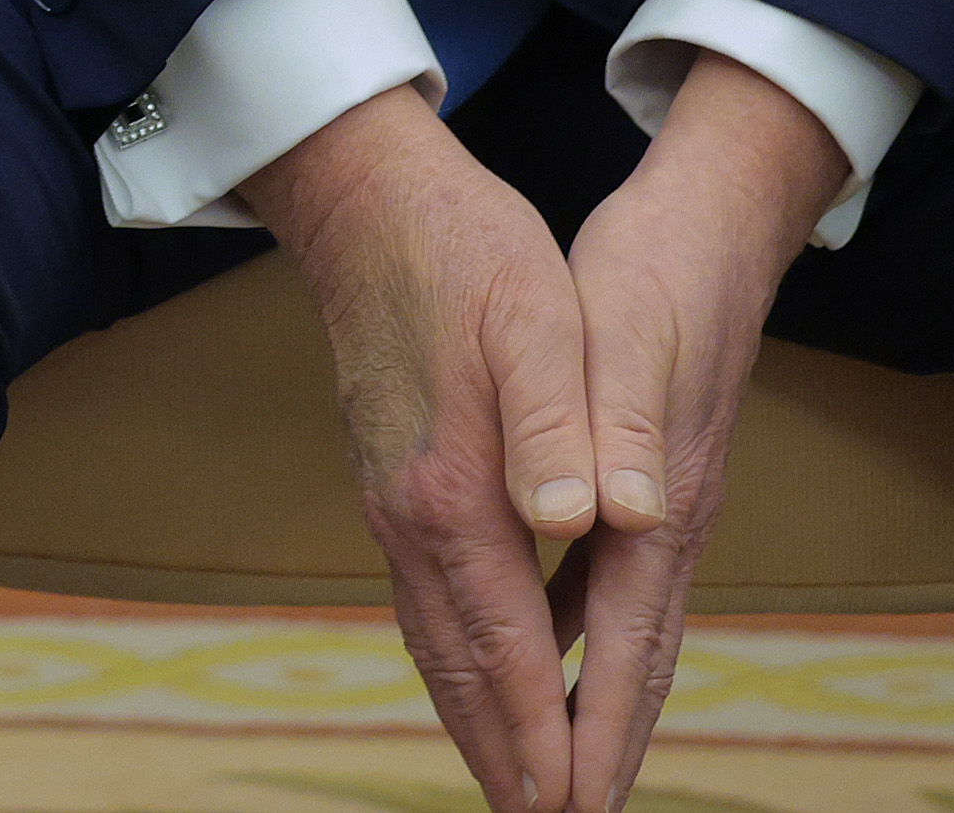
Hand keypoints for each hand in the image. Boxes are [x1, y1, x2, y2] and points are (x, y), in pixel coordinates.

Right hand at [249, 87, 605, 812]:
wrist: (366, 202)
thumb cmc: (470, 252)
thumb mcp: (538, 320)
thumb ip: (564, 422)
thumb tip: (587, 518)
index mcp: (457, 490)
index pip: (511, 646)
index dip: (547, 735)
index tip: (572, 809)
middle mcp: (410, 514)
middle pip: (462, 667)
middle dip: (504, 758)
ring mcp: (391, 500)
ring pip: (436, 640)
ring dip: (478, 718)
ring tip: (514, 785)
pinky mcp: (391, 479)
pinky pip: (427, 601)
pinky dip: (459, 659)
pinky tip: (485, 673)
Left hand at [550, 53, 845, 809]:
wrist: (712, 226)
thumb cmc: (656, 276)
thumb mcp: (620, 337)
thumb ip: (612, 429)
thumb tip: (609, 519)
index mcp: (654, 505)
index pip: (619, 647)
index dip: (591, 734)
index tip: (564, 811)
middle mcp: (667, 524)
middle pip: (631, 666)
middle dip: (598, 754)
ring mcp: (663, 510)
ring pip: (622, 637)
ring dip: (588, 709)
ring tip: (551, 778)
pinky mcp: (649, 485)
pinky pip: (606, 591)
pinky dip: (575, 639)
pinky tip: (543, 654)